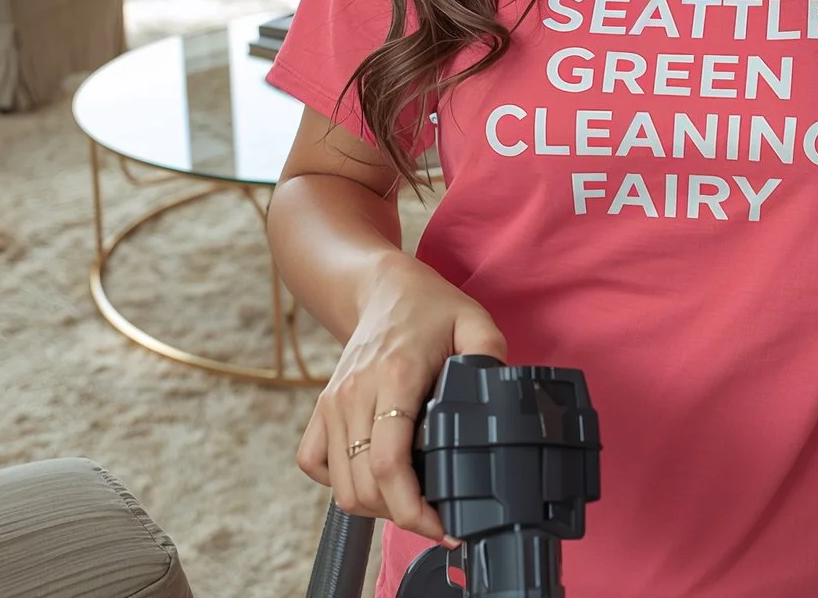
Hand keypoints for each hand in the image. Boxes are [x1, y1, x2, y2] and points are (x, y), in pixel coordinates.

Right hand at [295, 255, 508, 547]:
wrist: (381, 288)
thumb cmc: (430, 308)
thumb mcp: (474, 320)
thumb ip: (490, 356)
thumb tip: (501, 399)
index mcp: (395, 376)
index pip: (389, 463)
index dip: (414, 509)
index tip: (445, 529)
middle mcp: (354, 394)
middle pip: (364, 485)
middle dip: (402, 516)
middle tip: (439, 521)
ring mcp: (332, 403)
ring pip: (341, 486)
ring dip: (376, 507)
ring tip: (412, 503)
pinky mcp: (320, 409)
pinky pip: (316, 464)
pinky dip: (341, 483)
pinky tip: (374, 478)